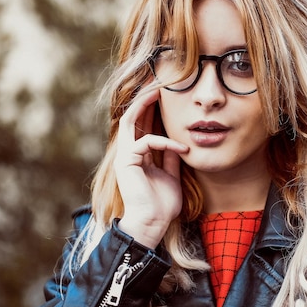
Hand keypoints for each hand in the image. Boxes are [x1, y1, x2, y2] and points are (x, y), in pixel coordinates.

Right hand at [113, 87, 188, 248]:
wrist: (152, 223)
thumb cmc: (162, 204)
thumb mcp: (171, 174)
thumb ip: (171, 157)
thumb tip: (179, 142)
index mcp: (139, 156)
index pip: (143, 125)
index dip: (152, 109)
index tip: (166, 95)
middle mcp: (128, 153)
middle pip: (133, 117)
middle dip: (145, 98)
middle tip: (159, 82)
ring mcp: (125, 156)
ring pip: (130, 121)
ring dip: (144, 104)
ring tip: (160, 91)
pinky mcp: (126, 161)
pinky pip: (146, 141)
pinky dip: (166, 142)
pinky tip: (182, 147)